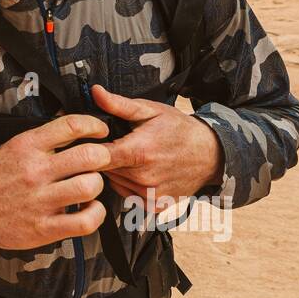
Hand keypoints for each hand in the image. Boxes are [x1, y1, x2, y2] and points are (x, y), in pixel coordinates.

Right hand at [0, 114, 112, 249]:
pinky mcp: (44, 228)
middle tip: (99, 161)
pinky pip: (85, 221)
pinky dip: (96, 214)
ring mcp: (40, 201)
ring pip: (90, 186)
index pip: (71, 126)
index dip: (94, 126)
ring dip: (97, 185)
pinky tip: (89, 209)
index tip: (100, 131)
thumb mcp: (13, 147)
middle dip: (102, 156)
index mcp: (27, 146)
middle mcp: (35, 171)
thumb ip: (43, 138)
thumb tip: (74, 125)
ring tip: (89, 186)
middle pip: (89, 156)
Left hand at [89, 83, 223, 210]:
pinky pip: (127, 194)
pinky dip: (128, 184)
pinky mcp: (154, 205)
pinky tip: (140, 171)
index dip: (88, 148)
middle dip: (104, 157)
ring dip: (117, 171)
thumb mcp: (150, 110)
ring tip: (133, 157)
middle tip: (119, 143)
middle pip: (103, 170)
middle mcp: (143, 178)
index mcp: (138, 153)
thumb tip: (95, 92)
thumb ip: (119, 104)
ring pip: (114, 182)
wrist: (210, 154)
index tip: (88, 140)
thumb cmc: (180, 129)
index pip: (96, 157)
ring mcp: (149, 194)